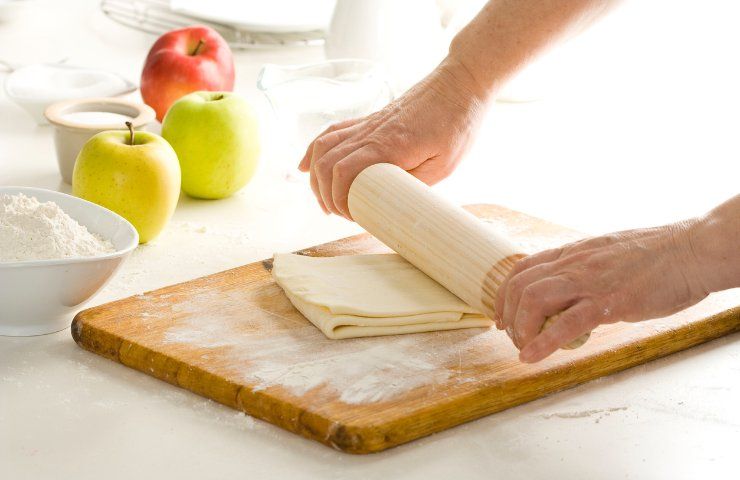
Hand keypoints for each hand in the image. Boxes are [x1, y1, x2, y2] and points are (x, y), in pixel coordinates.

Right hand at [299, 57, 488, 218]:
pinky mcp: (370, 119)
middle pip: (327, 163)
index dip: (338, 199)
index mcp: (389, 146)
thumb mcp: (444, 165)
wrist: (460, 84)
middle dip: (324, 193)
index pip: (344, 173)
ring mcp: (367, 123)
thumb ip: (413, 184)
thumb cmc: (458, 123)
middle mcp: (371, 132)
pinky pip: (332, 132)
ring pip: (324, 147)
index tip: (349, 215)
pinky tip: (306, 165)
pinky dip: (314, 150)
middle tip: (337, 213)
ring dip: (316, 175)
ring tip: (323, 198)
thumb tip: (389, 201)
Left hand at [494, 221, 708, 362]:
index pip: (522, 268)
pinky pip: (566, 323)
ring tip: (523, 347)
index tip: (501, 315)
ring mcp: (589, 282)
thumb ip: (585, 268)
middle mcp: (573, 264)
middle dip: (507, 315)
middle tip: (512, 337)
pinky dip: (541, 343)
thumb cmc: (657, 255)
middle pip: (519, 286)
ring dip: (520, 327)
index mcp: (573, 253)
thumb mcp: (607, 253)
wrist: (691, 251)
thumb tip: (572, 285)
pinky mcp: (609, 302)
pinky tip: (531, 357)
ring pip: (532, 300)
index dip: (503, 294)